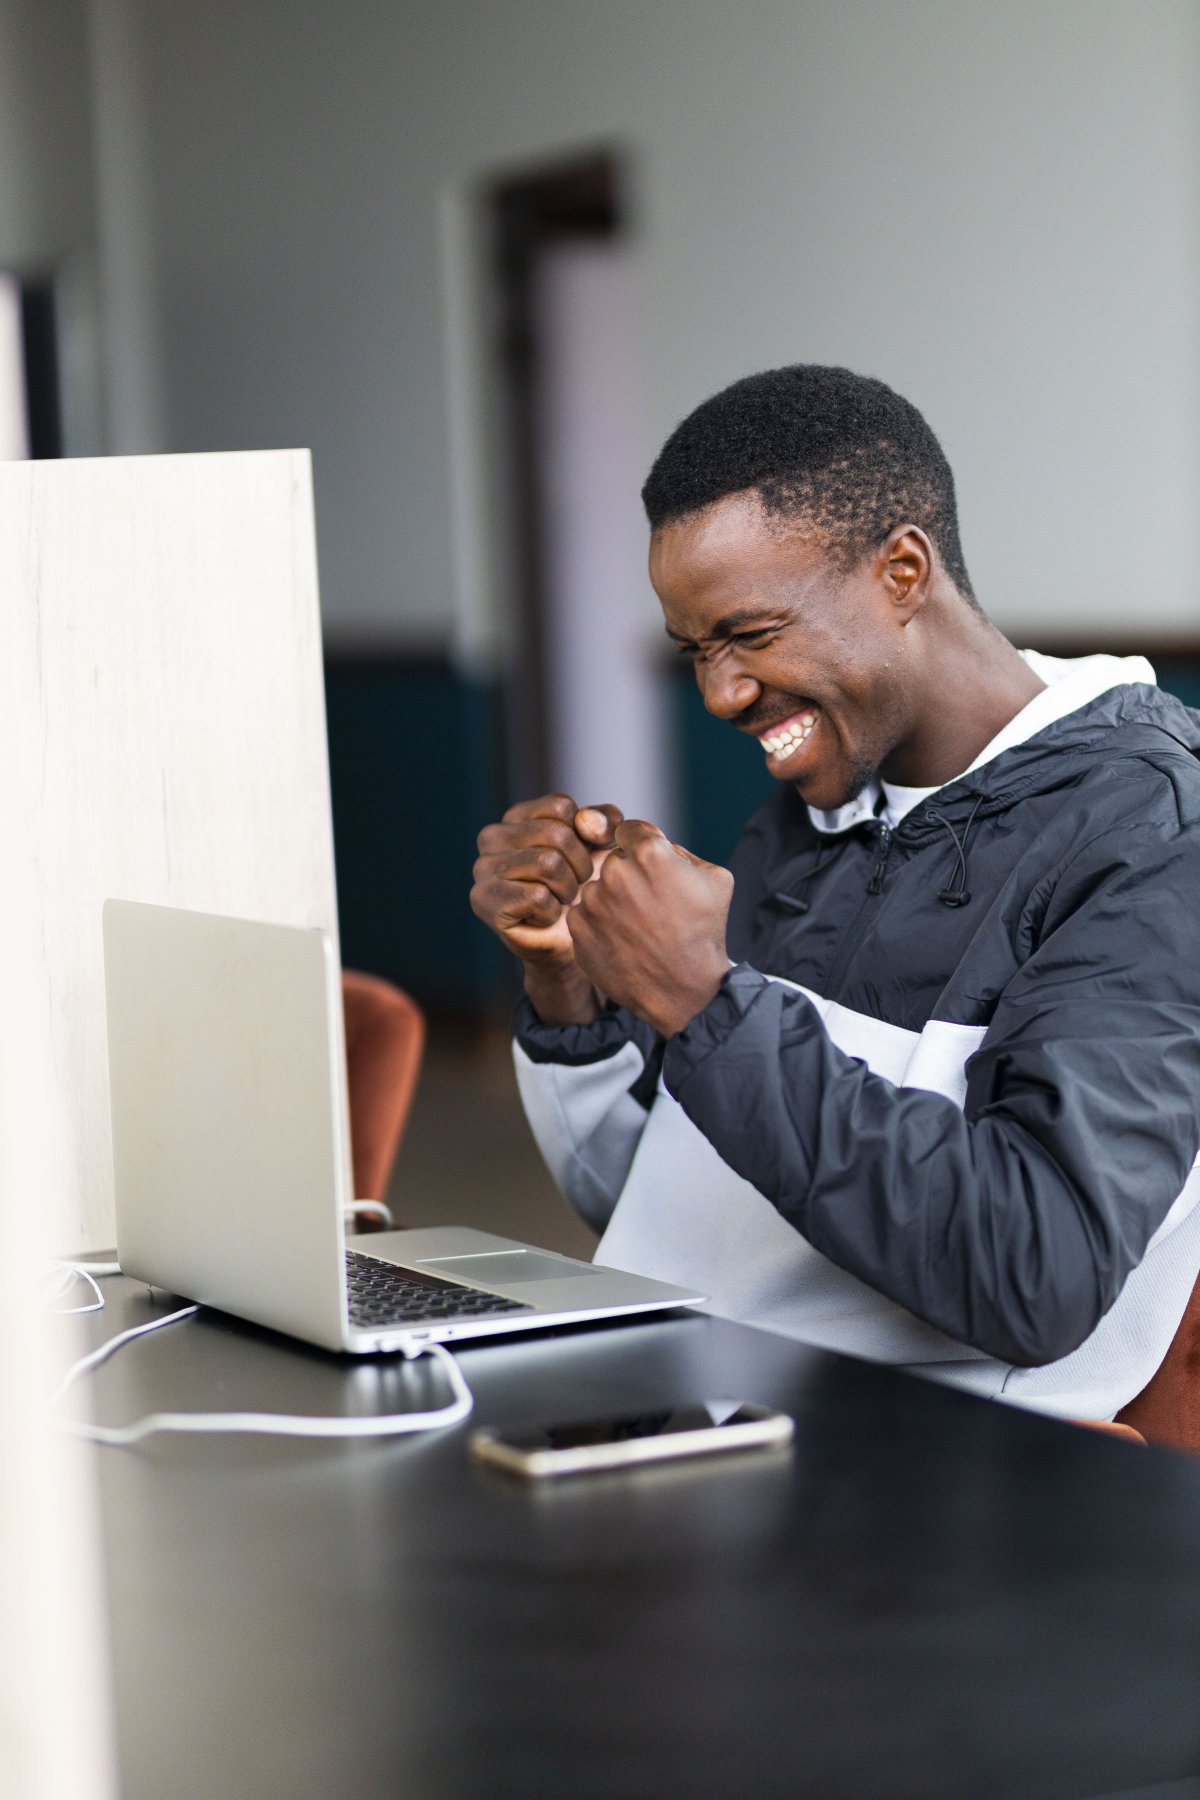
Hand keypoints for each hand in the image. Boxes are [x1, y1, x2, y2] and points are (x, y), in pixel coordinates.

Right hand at [471, 794, 622, 1023]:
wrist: (570, 941)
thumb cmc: (582, 889)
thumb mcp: (603, 846)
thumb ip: (605, 820)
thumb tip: (586, 821)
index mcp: (517, 816)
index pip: (562, 807)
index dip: (585, 837)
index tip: (580, 859)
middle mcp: (491, 836)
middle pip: (557, 835)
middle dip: (580, 867)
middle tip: (574, 887)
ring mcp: (482, 868)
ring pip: (548, 864)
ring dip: (568, 891)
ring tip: (559, 901)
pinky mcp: (483, 901)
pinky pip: (537, 897)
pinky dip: (552, 912)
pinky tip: (544, 917)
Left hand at [567, 821, 733, 1036]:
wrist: (683, 989)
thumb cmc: (704, 932)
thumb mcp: (715, 878)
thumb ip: (682, 851)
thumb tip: (659, 845)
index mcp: (649, 852)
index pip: (629, 830)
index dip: (642, 847)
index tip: (652, 869)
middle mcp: (615, 871)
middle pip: (614, 861)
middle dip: (629, 876)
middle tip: (651, 905)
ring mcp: (593, 901)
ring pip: (599, 888)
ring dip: (613, 901)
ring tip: (639, 928)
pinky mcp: (579, 927)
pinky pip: (586, 914)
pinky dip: (601, 924)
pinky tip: (624, 941)